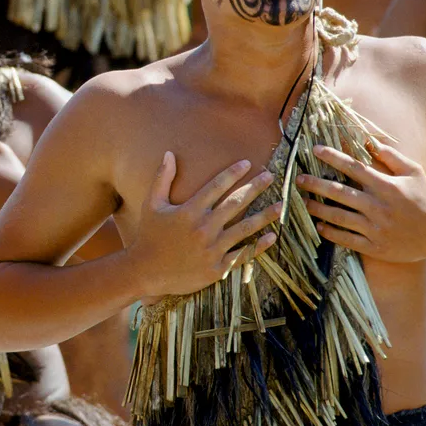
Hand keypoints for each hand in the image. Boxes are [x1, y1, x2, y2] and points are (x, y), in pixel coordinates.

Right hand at [131, 153, 281, 297]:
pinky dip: (258, 246)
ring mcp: (211, 249)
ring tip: (280, 205)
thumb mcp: (151, 204)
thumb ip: (162, 178)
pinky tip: (272, 236)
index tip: (247, 163)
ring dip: (264, 215)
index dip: (233, 173)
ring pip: (245, 228)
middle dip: (255, 187)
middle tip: (270, 176)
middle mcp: (203, 228)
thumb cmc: (148, 235)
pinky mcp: (216, 268)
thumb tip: (169, 153)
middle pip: (235, 203)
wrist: (145, 271)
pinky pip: (242, 254)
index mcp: (189, 211)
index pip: (216, 186)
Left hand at [300, 140, 425, 261]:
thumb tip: (368, 140)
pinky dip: (330, 232)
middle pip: (340, 192)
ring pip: (338, 216)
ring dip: (317, 208)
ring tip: (303, 202)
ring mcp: (376, 228)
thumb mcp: (413, 173)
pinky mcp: (375, 247)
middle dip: (315, 184)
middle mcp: (379, 206)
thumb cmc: (425, 198)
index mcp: (387, 186)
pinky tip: (319, 225)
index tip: (315, 150)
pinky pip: (346, 239)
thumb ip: (390, 157)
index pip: (354, 168)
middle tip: (298, 179)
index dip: (333, 157)